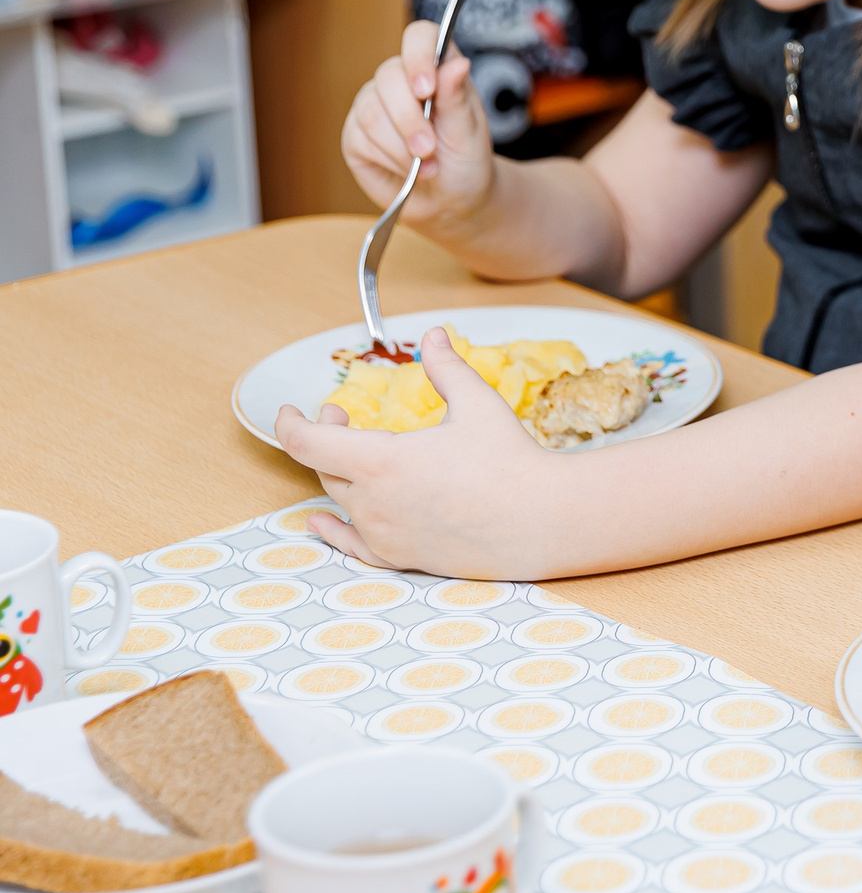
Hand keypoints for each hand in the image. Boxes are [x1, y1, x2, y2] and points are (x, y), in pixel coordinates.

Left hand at [273, 328, 559, 577]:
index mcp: (381, 461)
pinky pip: (351, 545)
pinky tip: (320, 521)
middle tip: (343, 417)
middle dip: (326, 438)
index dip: (291, 423)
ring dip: (340, 474)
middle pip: (325, 468)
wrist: (539, 520)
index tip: (290, 410)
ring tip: (354, 456)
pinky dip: (332, 530)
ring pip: (342, 501)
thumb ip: (446, 368)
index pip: (309, 442)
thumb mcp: (477, 403)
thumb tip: (433, 336)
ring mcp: (384, 533)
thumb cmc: (509, 461)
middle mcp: (372, 502)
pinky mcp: (400, 557)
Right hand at [341, 19, 494, 229]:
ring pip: (372, 112)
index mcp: (436, 67)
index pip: (420, 36)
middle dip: (411, 120)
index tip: (427, 89)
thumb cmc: (466, 161)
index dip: (419, 55)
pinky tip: (408, 171)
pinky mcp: (355, 134)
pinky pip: (360, 138)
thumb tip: (457, 63)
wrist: (451, 201)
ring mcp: (373, 105)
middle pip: (388, 77)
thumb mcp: (470, 132)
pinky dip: (389, 159)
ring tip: (428, 166)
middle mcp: (400, 80)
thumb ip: (458, 98)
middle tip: (431, 149)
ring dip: (401, 146)